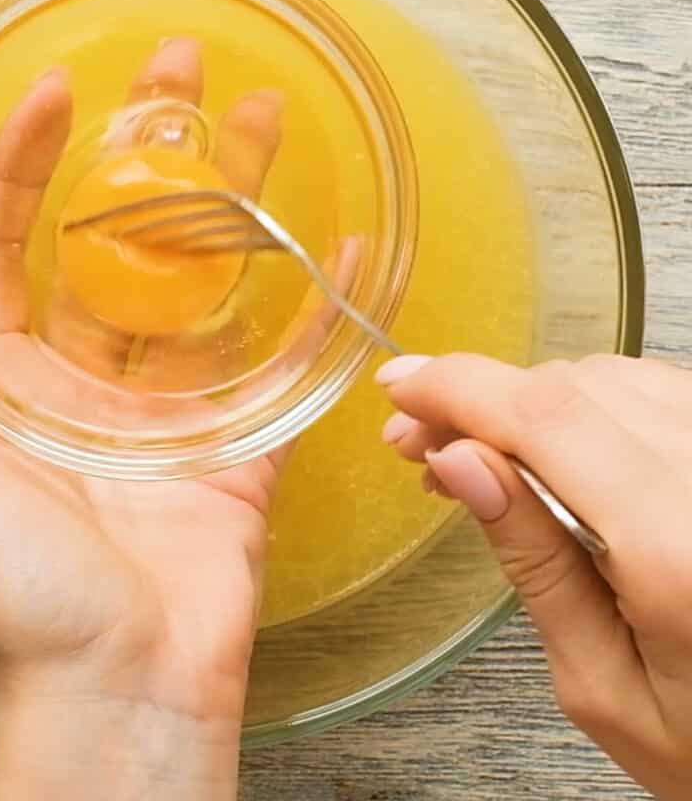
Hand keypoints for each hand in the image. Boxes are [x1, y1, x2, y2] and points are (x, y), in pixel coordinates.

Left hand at [0, 38, 297, 798]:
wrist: (119, 691)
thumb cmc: (15, 601)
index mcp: (13, 382)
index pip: (14, 246)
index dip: (26, 166)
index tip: (55, 91)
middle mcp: (93, 381)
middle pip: (122, 242)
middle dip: (149, 152)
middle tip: (178, 68)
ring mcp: (175, 407)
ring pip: (206, 280)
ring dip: (234, 201)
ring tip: (263, 118)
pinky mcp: (243, 442)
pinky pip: (282, 360)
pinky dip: (314, 304)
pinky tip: (335, 243)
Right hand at [378, 352, 691, 800]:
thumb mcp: (600, 685)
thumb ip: (533, 563)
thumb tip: (460, 461)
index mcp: (677, 551)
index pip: (548, 419)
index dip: (459, 388)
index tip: (399, 390)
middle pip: (572, 388)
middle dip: (478, 402)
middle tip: (418, 445)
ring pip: (610, 377)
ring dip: (528, 402)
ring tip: (482, 453)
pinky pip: (655, 390)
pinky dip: (585, 405)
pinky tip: (551, 447)